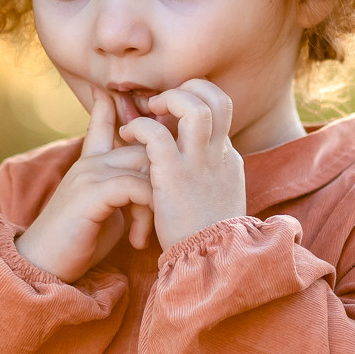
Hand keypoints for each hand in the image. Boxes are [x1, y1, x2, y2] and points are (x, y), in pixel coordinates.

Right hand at [15, 89, 153, 281]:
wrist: (43, 266)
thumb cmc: (78, 241)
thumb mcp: (105, 209)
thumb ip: (124, 191)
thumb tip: (151, 184)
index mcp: (91, 163)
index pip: (103, 122)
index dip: (114, 106)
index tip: (129, 99)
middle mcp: (90, 162)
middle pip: (146, 146)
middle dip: (162, 180)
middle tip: (159, 222)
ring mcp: (88, 174)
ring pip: (146, 165)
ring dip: (155, 202)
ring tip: (144, 237)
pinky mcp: (90, 194)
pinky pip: (134, 187)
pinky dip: (146, 211)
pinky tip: (139, 238)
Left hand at [118, 79, 245, 250]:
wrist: (211, 264)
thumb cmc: (206, 235)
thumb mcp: (217, 196)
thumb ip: (209, 171)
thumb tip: (194, 155)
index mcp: (226, 158)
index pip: (221, 108)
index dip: (197, 97)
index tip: (172, 108)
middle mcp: (217, 154)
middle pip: (216, 97)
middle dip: (189, 88)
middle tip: (161, 103)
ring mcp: (198, 162)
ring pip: (193, 106)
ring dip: (168, 100)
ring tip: (147, 112)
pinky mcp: (174, 175)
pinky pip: (156, 133)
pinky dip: (139, 127)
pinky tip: (128, 136)